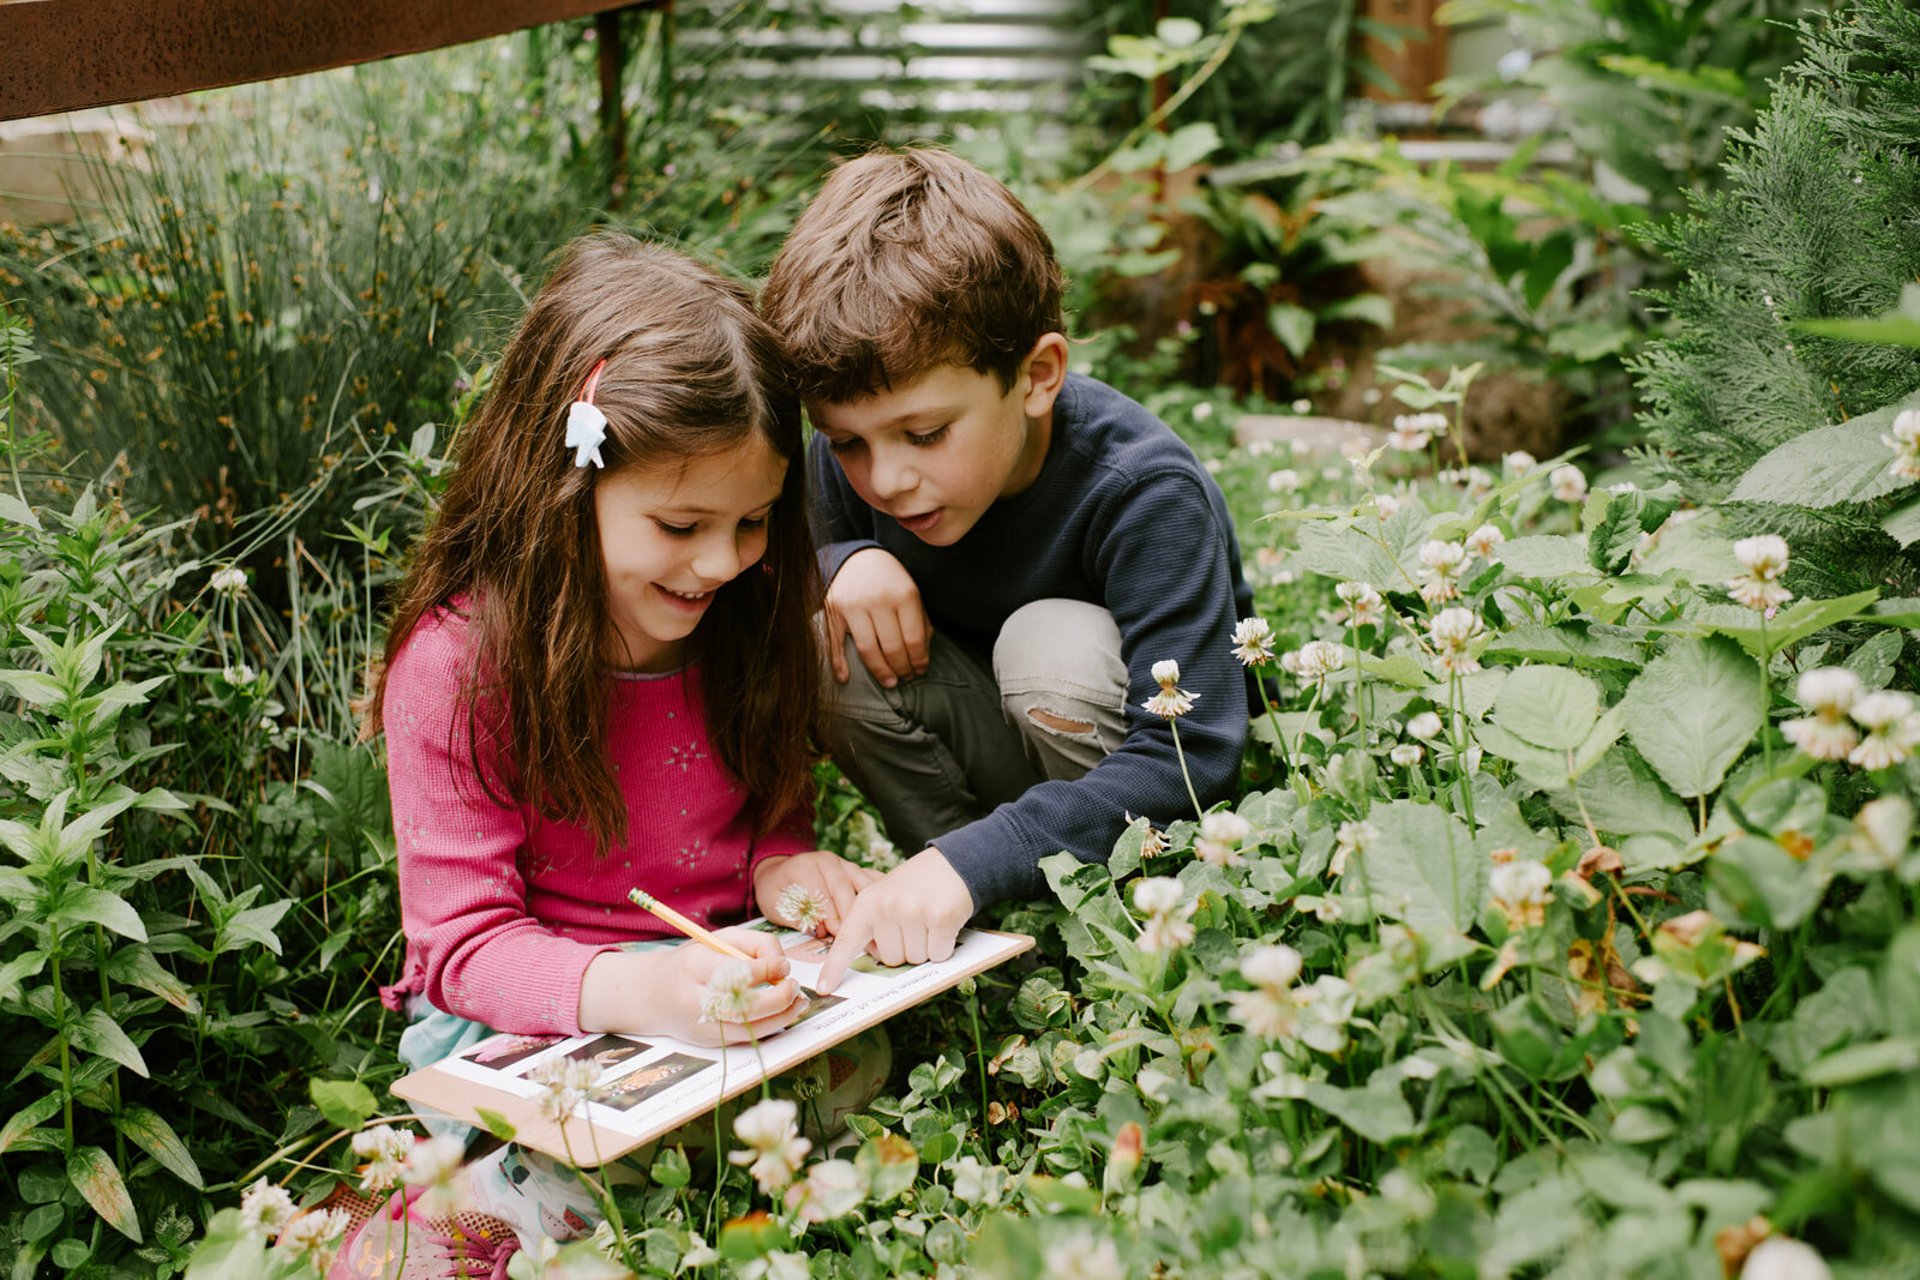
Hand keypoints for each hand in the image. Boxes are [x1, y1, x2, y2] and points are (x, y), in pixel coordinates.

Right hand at [579, 928, 802, 1045]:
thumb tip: (783, 965)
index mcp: (693, 966)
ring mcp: (700, 1026)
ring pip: (747, 1029)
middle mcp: (693, 999)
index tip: (783, 964)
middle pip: (742, 1007)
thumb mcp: (718, 940)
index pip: (734, 972)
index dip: (766, 970)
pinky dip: (770, 1027)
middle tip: (794, 986)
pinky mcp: (708, 1042)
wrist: (652, 995)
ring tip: (798, 1002)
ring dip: (781, 1017)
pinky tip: (784, 1014)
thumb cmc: (693, 961)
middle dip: (777, 998)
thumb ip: (754, 944)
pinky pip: (745, 1038)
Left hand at [754, 851, 882, 934]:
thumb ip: (795, 916)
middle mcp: (829, 862)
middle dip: (852, 917)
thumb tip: (820, 931)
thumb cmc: (776, 891)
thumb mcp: (775, 905)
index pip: (823, 894)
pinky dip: (881, 896)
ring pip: (864, 885)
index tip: (837, 938)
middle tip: (861, 942)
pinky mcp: (857, 869)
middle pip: (846, 890)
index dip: (830, 918)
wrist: (779, 871)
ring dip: (871, 909)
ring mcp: (846, 864)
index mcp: (805, 867)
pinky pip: (874, 880)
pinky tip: (889, 913)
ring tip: (877, 933)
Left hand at [815, 848, 973, 993]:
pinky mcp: (940, 918)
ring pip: (915, 960)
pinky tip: (943, 924)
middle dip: (905, 949)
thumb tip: (874, 960)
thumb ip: (873, 925)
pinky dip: (944, 946)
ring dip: (925, 948)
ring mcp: (913, 912)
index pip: (846, 942)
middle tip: (914, 923)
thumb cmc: (916, 886)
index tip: (823, 989)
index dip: (834, 968)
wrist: (952, 862)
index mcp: (867, 903)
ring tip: (928, 920)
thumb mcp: (884, 896)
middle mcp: (886, 907)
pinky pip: (938, 955)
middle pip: (891, 960)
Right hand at [826, 548, 930, 687]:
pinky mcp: (833, 609)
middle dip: (902, 669)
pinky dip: (838, 663)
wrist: (859, 558)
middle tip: (906, 678)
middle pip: (892, 648)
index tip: (920, 671)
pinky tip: (846, 679)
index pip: (914, 639)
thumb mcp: (911, 595)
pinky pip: (835, 642)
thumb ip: (920, 623)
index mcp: (905, 595)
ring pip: (867, 650)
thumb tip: (922, 657)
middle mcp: (879, 599)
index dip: (919, 661)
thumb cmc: (891, 582)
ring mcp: (853, 604)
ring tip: (890, 682)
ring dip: (880, 672)